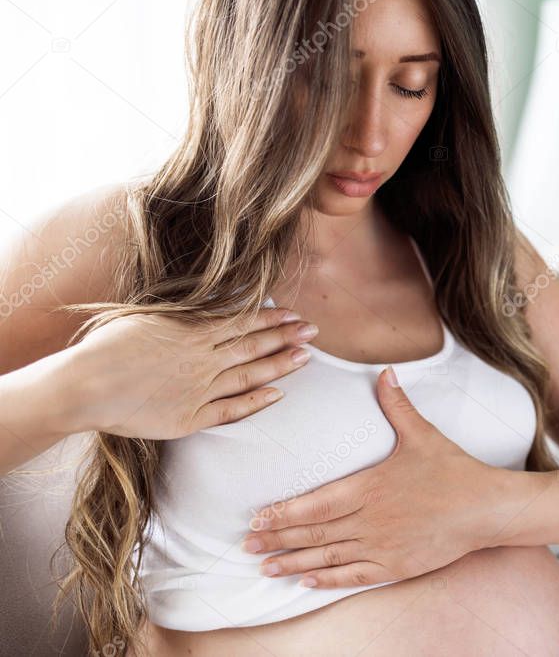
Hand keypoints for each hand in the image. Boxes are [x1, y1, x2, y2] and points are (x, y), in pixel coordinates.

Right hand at [70, 306, 318, 438]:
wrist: (84, 386)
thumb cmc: (107, 347)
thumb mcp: (147, 316)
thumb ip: (183, 312)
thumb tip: (210, 301)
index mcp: (192, 331)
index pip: (244, 322)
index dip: (273, 319)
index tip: (294, 315)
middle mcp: (203, 359)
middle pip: (255, 345)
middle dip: (287, 337)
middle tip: (314, 332)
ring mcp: (200, 389)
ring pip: (250, 375)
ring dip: (281, 366)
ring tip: (305, 358)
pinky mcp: (191, 417)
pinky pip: (232, 409)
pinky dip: (257, 402)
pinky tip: (277, 395)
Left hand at [242, 365, 503, 588]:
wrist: (486, 508)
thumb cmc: (453, 470)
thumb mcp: (422, 434)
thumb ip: (397, 406)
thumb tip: (385, 373)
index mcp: (370, 486)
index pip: (316, 504)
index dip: (284, 512)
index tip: (257, 517)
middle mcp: (370, 519)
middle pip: (314, 532)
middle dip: (277, 539)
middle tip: (246, 544)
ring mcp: (382, 545)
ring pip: (328, 556)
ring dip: (293, 562)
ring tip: (264, 566)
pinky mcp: (396, 566)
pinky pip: (354, 575)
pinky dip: (327, 579)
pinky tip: (306, 580)